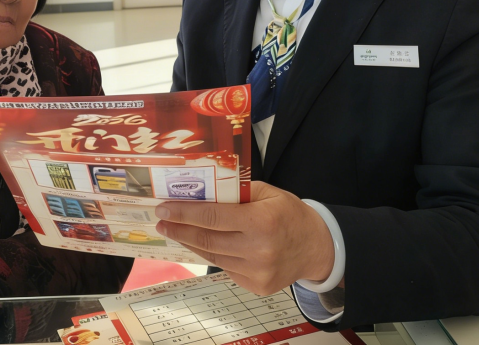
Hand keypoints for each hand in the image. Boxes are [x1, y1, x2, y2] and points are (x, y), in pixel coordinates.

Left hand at [155, 181, 334, 295]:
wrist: (317, 248)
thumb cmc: (289, 214)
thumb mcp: (267, 193)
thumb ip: (236, 193)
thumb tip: (200, 192)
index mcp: (261, 221)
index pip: (212, 216)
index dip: (184, 213)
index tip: (164, 209)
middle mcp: (258, 250)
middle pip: (206, 239)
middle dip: (179, 229)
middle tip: (161, 221)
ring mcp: (257, 272)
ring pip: (212, 256)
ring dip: (190, 243)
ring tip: (175, 231)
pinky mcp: (257, 286)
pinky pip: (226, 267)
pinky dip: (212, 254)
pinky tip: (204, 244)